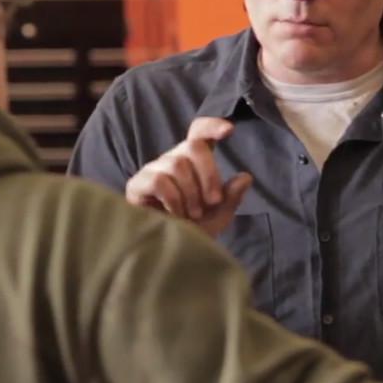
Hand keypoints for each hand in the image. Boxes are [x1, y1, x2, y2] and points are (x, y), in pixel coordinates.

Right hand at [125, 117, 252, 237]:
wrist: (168, 256)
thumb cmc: (192, 232)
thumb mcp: (218, 216)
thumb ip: (231, 197)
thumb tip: (245, 177)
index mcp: (193, 162)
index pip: (199, 133)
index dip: (212, 126)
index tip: (230, 130)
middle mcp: (172, 161)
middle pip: (193, 146)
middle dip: (209, 174)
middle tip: (213, 201)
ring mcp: (153, 170)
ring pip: (177, 164)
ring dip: (191, 193)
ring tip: (193, 215)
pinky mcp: (137, 185)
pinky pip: (159, 180)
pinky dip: (173, 200)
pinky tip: (175, 215)